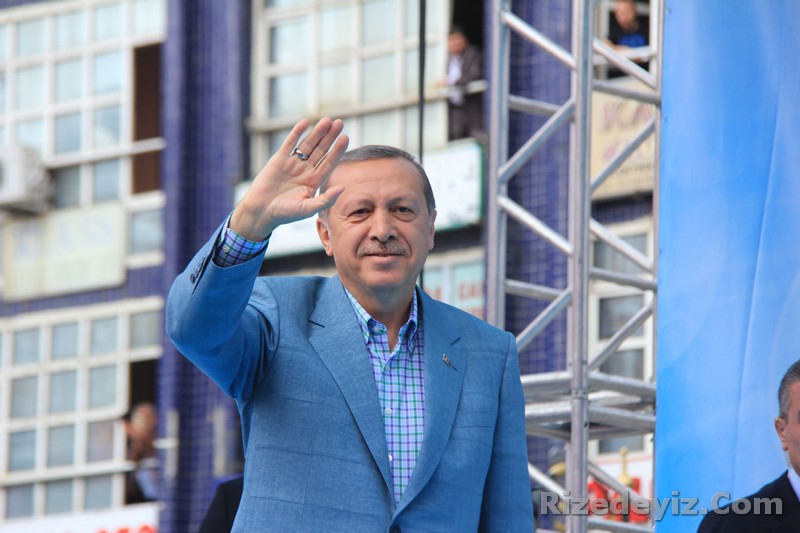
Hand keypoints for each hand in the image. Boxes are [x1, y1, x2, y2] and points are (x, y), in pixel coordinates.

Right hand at [230, 117, 348, 240]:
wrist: (261, 211)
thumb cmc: (285, 213)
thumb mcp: (308, 209)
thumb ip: (325, 199)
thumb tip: (343, 188)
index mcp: (314, 181)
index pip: (329, 162)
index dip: (338, 150)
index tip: (346, 138)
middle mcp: (306, 170)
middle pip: (321, 150)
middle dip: (330, 137)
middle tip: (340, 123)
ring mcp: (293, 163)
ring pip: (307, 144)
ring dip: (317, 132)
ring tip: (327, 120)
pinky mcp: (279, 159)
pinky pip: (290, 143)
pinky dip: (297, 133)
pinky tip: (305, 122)